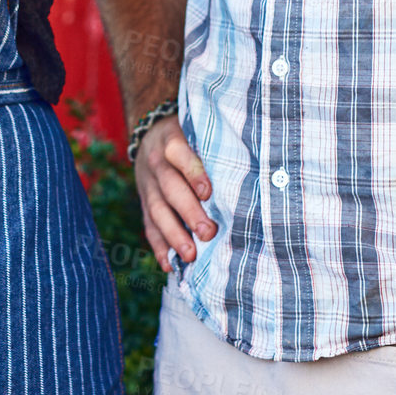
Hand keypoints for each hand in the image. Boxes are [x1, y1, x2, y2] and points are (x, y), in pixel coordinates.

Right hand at [134, 115, 215, 272]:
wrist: (151, 136)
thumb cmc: (188, 137)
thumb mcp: (194, 131)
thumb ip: (212, 146)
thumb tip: (251, 168)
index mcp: (171, 140)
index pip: (179, 154)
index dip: (193, 173)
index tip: (208, 193)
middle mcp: (156, 162)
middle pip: (169, 187)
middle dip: (188, 211)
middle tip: (208, 233)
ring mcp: (147, 184)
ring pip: (157, 210)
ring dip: (173, 234)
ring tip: (190, 255)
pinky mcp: (144, 202)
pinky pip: (148, 225)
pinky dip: (158, 246)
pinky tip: (168, 263)